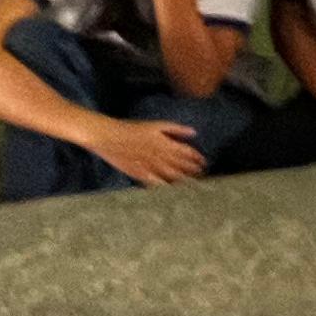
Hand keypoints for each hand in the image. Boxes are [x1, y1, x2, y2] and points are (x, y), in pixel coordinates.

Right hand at [90, 117, 210, 186]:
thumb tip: (194, 133)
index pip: (187, 152)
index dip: (197, 158)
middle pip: (182, 166)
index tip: (204, 163)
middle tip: (203, 176)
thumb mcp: (156, 125)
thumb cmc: (132, 129)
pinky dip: (167, 187)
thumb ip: (176, 129)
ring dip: (185, 180)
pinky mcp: (140, 174)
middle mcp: (160, 156)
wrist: (110, 137)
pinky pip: (157, 183)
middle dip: (194, 171)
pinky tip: (174, 191)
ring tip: (194, 184)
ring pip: (172, 176)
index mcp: (166, 143)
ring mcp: (151, 166)